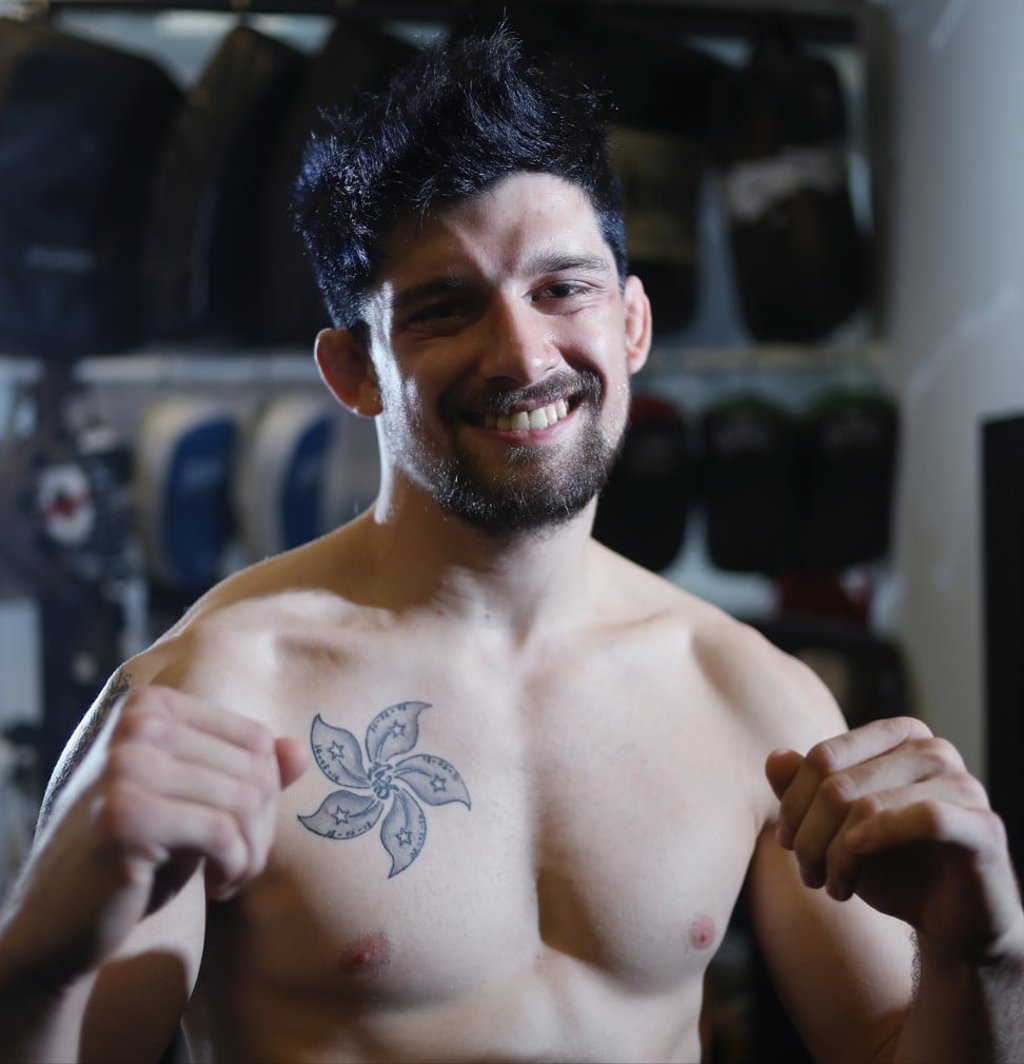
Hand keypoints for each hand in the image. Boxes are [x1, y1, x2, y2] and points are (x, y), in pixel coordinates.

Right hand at [2, 685, 307, 983]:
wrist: (60, 921)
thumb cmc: (139, 855)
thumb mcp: (198, 803)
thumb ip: (249, 773)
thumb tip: (302, 750)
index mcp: (153, 706)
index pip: (256, 740)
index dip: (267, 792)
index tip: (244, 832)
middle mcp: (137, 723)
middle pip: (255, 769)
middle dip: (261, 828)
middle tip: (240, 864)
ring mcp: (126, 765)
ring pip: (245, 802)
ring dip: (252, 853)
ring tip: (231, 876)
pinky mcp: (126, 815)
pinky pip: (223, 834)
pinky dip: (235, 868)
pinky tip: (217, 889)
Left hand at [766, 716, 1023, 964]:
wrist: (951, 920)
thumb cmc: (890, 865)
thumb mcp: (834, 827)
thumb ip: (803, 790)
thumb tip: (775, 757)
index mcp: (897, 737)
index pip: (823, 758)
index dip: (793, 804)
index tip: (786, 843)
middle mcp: (932, 750)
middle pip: (838, 785)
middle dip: (810, 837)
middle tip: (809, 876)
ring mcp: (963, 784)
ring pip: (868, 806)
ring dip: (837, 856)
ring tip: (832, 887)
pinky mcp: (984, 827)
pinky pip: (925, 818)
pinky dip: (879, 839)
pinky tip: (856, 867)